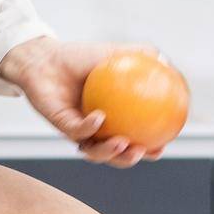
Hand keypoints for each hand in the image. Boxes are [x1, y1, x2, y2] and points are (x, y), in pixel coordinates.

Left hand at [0, 36, 168, 167]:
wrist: (45, 57)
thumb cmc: (79, 57)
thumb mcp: (113, 54)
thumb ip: (140, 56)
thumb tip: (168, 63)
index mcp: (111, 119)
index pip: (132, 140)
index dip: (147, 150)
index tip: (162, 147)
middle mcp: (94, 130)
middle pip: (114, 155)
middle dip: (129, 159)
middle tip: (143, 151)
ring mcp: (76, 130)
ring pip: (94, 151)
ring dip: (110, 153)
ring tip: (124, 144)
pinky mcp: (60, 124)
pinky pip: (77, 130)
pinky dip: (89, 127)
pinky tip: (100, 117)